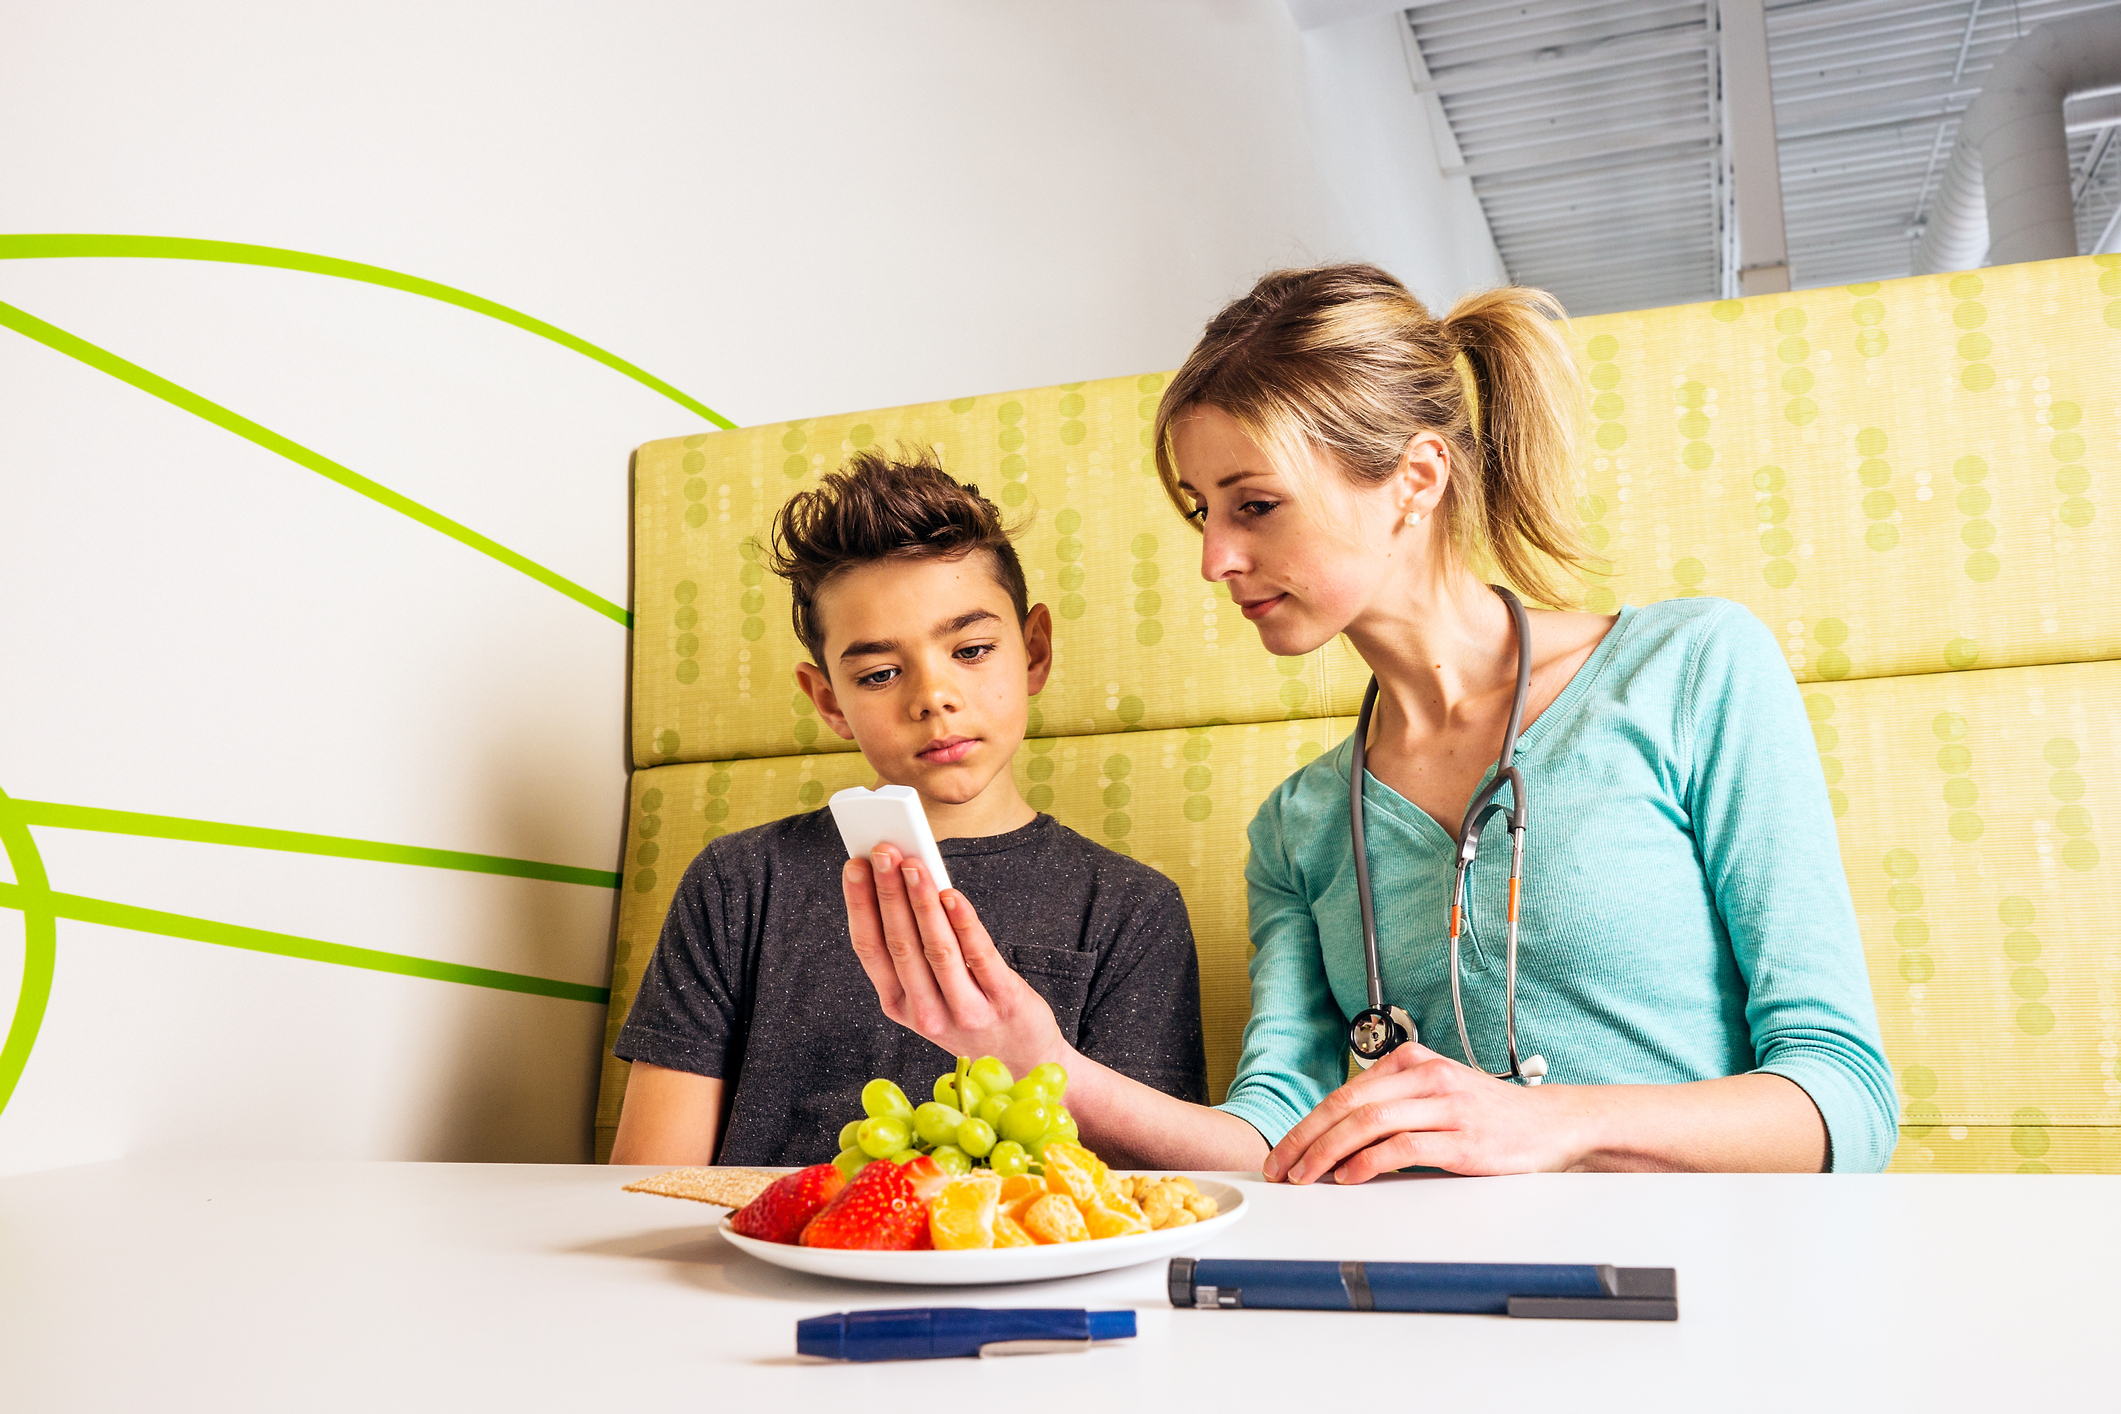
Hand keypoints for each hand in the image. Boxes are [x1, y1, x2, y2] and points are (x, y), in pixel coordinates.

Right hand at [841, 843, 1067, 1076]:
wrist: (1024, 1062)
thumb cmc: (972, 1015)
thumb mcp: (931, 995)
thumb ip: (915, 948)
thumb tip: (903, 882)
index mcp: (899, 1006)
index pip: (869, 948)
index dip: (859, 905)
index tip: (854, 865)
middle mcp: (926, 1013)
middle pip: (899, 943)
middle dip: (888, 892)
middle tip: (883, 850)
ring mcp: (965, 1010)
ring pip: (935, 948)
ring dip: (921, 901)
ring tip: (914, 864)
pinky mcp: (1003, 1002)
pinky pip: (979, 956)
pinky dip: (964, 922)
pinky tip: (952, 894)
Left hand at [1262, 1043, 1586, 1183]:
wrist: (1550, 1124)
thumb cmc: (1488, 1113)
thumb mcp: (1436, 1093)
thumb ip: (1392, 1104)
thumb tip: (1335, 1137)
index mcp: (1413, 1062)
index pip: (1344, 1093)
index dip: (1306, 1124)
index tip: (1283, 1152)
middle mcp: (1427, 1077)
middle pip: (1348, 1105)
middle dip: (1306, 1139)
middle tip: (1281, 1168)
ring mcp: (1446, 1106)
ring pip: (1369, 1123)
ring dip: (1328, 1153)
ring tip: (1306, 1177)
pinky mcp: (1464, 1139)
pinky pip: (1404, 1147)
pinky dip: (1369, 1162)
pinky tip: (1349, 1177)